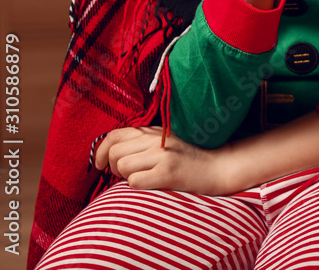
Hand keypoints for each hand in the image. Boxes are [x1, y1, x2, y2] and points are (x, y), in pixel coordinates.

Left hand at [95, 126, 236, 194]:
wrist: (219, 166)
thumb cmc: (190, 158)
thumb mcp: (166, 142)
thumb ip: (142, 142)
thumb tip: (110, 154)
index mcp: (154, 131)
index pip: (115, 135)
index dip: (100, 150)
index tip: (99, 164)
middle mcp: (156, 140)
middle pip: (114, 152)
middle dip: (113, 167)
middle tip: (125, 175)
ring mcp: (162, 155)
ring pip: (122, 167)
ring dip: (125, 177)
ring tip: (142, 178)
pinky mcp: (167, 172)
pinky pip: (134, 182)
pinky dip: (136, 186)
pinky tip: (151, 185)